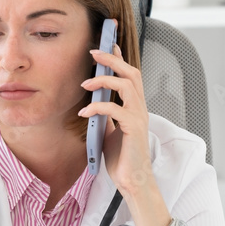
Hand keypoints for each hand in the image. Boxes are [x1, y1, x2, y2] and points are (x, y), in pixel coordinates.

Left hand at [78, 43, 155, 197]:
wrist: (132, 180)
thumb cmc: (122, 157)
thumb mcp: (109, 131)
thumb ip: (106, 116)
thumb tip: (95, 103)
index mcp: (135, 107)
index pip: (130, 76)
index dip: (120, 59)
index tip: (107, 45)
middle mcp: (140, 108)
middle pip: (131, 73)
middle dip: (112, 60)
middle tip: (94, 52)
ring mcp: (139, 117)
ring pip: (126, 86)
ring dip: (104, 80)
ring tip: (85, 82)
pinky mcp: (133, 128)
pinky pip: (115, 110)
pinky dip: (98, 107)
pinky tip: (84, 111)